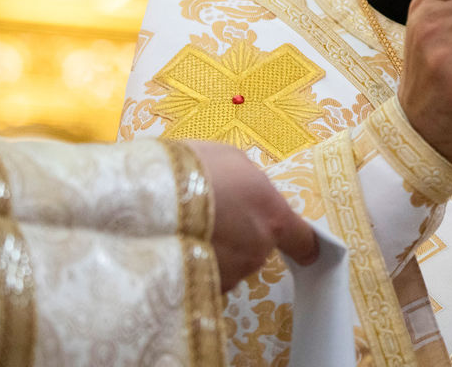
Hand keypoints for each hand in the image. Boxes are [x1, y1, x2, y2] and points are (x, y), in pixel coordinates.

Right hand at [185, 140, 318, 291]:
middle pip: (257, 250)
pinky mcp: (200, 290)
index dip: (300, 243)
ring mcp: (229, 275)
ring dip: (215, 254)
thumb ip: (252, 185)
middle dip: (240, 238)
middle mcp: (258, 252)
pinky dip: (193, 267)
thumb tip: (251, 195)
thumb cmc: (195, 170)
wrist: (149, 200)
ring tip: (185, 231)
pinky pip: (204, 279)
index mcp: (274, 218)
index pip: (302, 240)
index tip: (301, 248)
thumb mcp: (233, 162)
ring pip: (228, 266)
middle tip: (210, 218)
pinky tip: (172, 249)